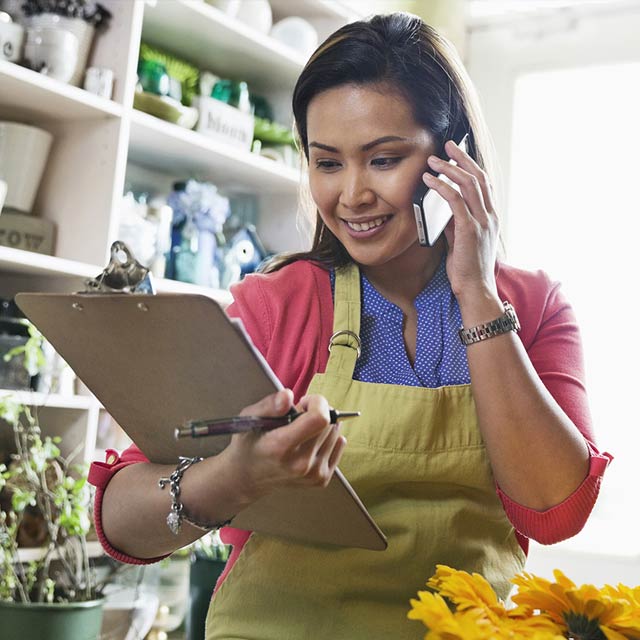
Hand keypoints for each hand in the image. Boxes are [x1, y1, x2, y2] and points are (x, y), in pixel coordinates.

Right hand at [224, 389, 346, 502]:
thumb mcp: (250, 418)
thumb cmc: (249, 444)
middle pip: (328, 424)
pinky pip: (338, 445)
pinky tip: (311, 440)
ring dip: (322, 425)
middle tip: (298, 416)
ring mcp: (312, 474)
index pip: (319, 419)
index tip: (304, 402)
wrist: (248, 477)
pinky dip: (328, 438)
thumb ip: (269, 405)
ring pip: (335, 433)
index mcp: (281, 447)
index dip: (316, 403)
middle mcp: (300, 464)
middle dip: (317, 412)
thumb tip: (288, 396)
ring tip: (301, 430)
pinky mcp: (321, 479)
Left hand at [423, 140, 499, 303]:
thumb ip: (455, 222)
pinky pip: (455, 200)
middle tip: (447, 146)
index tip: (457, 154)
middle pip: (478, 177)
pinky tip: (429, 180)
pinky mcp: (469, 229)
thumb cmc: (468, 268)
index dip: (471, 165)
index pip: (483, 183)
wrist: (476, 289)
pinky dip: (441, 186)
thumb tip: (443, 208)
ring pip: (468, 184)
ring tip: (432, 161)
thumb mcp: (461, 240)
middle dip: (462, 158)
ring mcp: (482, 222)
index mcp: (490, 217)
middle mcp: (490, 216)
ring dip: (449, 169)